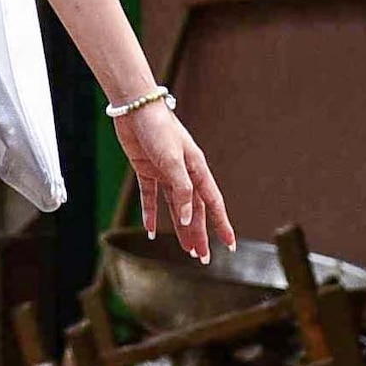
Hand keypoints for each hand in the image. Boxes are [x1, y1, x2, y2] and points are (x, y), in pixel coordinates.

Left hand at [119, 100, 233, 257]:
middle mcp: (184, 173)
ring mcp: (165, 172)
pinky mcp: (146, 169)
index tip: (230, 245)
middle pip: (194, 210)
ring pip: (175, 207)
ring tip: (185, 249)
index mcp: (197, 169)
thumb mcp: (172, 161)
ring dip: (180, 228)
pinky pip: (151, 198)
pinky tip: (151, 231)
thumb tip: (187, 219)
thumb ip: (181, 191)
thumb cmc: (158, 128)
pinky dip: (150, 214)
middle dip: (199, 234)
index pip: (213, 204)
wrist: (134, 107)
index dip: (221, 225)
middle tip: (202, 258)